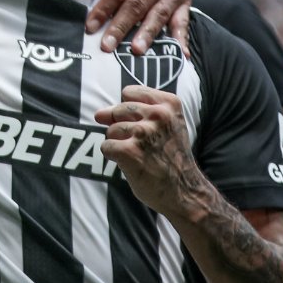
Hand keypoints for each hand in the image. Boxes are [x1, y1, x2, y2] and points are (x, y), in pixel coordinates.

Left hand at [75, 0, 190, 55]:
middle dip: (121, 27)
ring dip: (147, 34)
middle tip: (107, 46)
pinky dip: (182, 38)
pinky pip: (183, 22)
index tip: (90, 27)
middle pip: (138, 5)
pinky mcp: (185, 1)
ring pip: (158, 15)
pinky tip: (181, 55)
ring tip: (136, 51)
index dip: (104, 9)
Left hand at [95, 85, 200, 216]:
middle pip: (118, 110)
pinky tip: (131, 163)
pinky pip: (106, 146)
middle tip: (142, 146)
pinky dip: (113, 157)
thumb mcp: (166, 125)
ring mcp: (144, 133)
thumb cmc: (170, 157)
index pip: (128, 92)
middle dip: (122, 128)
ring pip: (111, 130)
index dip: (128, 110)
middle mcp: (158, 115)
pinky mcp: (130, 151)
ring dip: (120, 144)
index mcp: (169, 103)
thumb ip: (134, 113)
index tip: (142, 125)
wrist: (183, 190)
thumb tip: (98, 113)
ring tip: (140, 156)